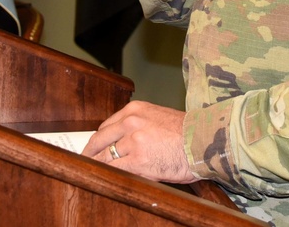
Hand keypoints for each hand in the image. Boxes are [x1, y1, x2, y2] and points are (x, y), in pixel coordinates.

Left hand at [81, 101, 197, 183]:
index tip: (92, 147)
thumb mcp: (158, 118)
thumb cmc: (187, 132)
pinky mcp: (138, 161)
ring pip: (106, 157)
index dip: (98, 140)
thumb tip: (121, 141)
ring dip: (99, 166)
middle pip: (100, 140)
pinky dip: (109, 175)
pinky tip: (107, 179)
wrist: (204, 142)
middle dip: (90, 152)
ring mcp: (133, 141)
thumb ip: (138, 125)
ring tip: (94, 173)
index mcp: (134, 110)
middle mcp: (130, 122)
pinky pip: (116, 170)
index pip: (106, 126)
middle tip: (85, 161)